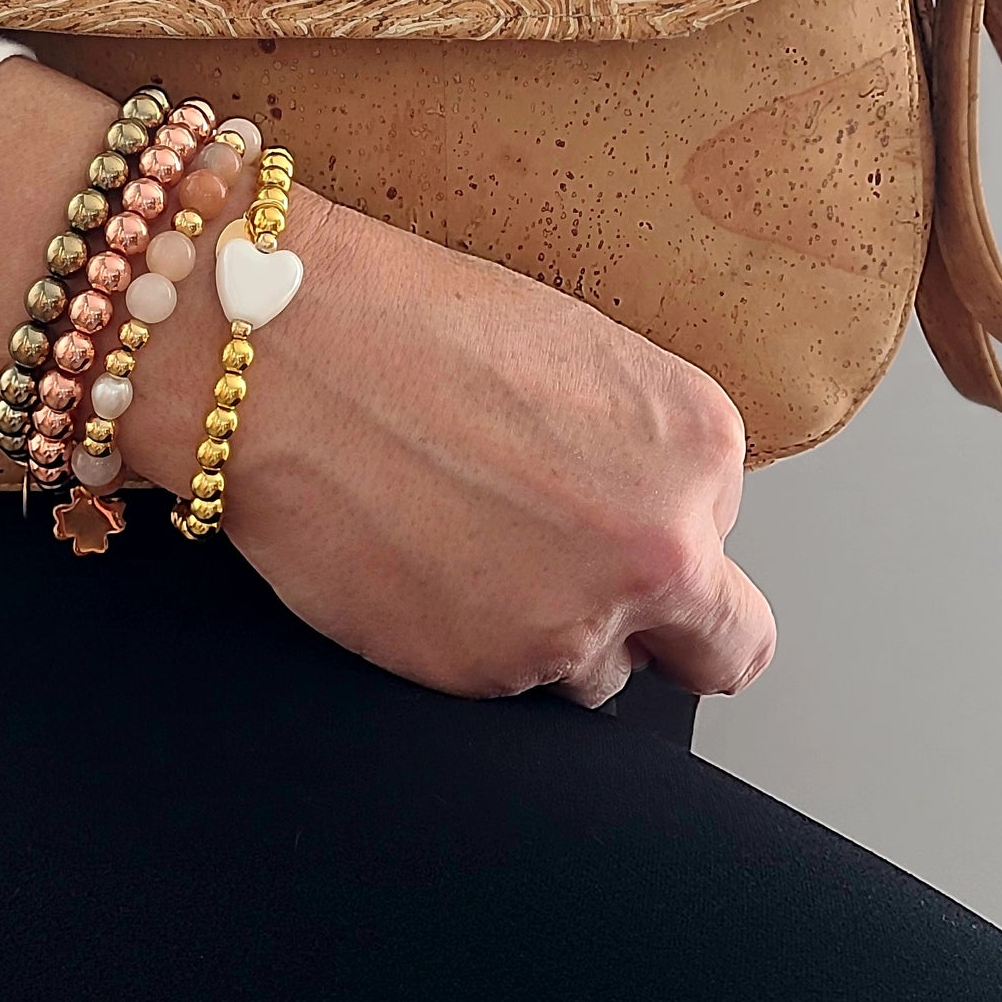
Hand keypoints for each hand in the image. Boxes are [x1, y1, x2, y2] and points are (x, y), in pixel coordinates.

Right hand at [0, 59, 773, 709]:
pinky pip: (501, 682)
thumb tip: (634, 507)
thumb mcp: (571, 354)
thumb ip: (632, 450)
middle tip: (580, 584)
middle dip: (661, 627)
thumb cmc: (406, 319)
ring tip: (459, 553)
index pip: (723, 532)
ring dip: (548, 632)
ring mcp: (575, 621)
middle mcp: (664, 547)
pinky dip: (464, 641)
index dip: (654, 522)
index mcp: (699, 446)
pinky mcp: (481, 673)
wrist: (278, 352)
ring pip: (593, 672)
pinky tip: (410, 563)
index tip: (591, 503)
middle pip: (715, 647)